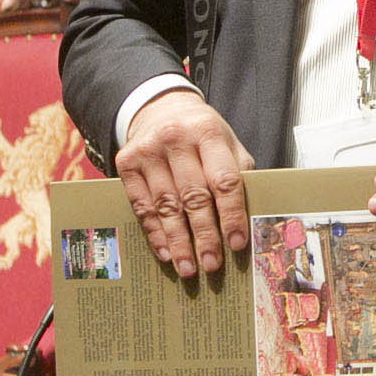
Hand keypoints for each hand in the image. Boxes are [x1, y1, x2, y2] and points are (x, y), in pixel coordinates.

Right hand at [116, 90, 253, 277]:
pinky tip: (166, 252)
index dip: (232, 214)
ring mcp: (148, 151)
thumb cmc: (202, 134)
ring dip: (178, 241)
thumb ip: (239, 174)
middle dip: (204, 235)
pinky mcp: (126, 163)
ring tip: (189, 268)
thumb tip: (250, 219)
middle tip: (213, 264)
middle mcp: (176, 139)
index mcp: (209, 133)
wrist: (161, 108)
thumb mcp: (227, 143)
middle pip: (194, 196)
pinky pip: (141, 206)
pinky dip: (155, 232)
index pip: (224, 180)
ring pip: (166, 205)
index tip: (236, 243)